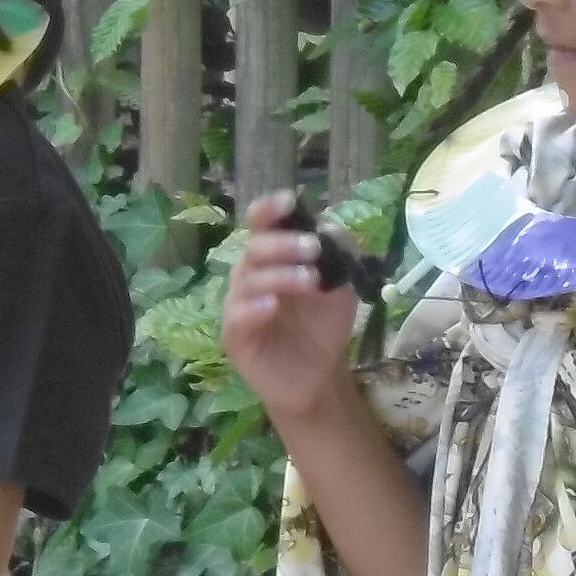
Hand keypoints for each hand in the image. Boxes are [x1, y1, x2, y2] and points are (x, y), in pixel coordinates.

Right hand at [221, 194, 367, 422]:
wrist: (319, 375)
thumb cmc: (322, 325)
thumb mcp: (340, 286)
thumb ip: (337, 254)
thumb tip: (327, 227)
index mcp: (272, 258)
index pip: (262, 225)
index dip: (270, 210)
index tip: (288, 201)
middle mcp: (250, 275)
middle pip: (255, 249)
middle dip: (283, 244)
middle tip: (312, 248)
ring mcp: (239, 304)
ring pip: (248, 280)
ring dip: (279, 275)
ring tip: (309, 280)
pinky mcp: (234, 336)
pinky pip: (237, 316)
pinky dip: (254, 308)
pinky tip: (272, 306)